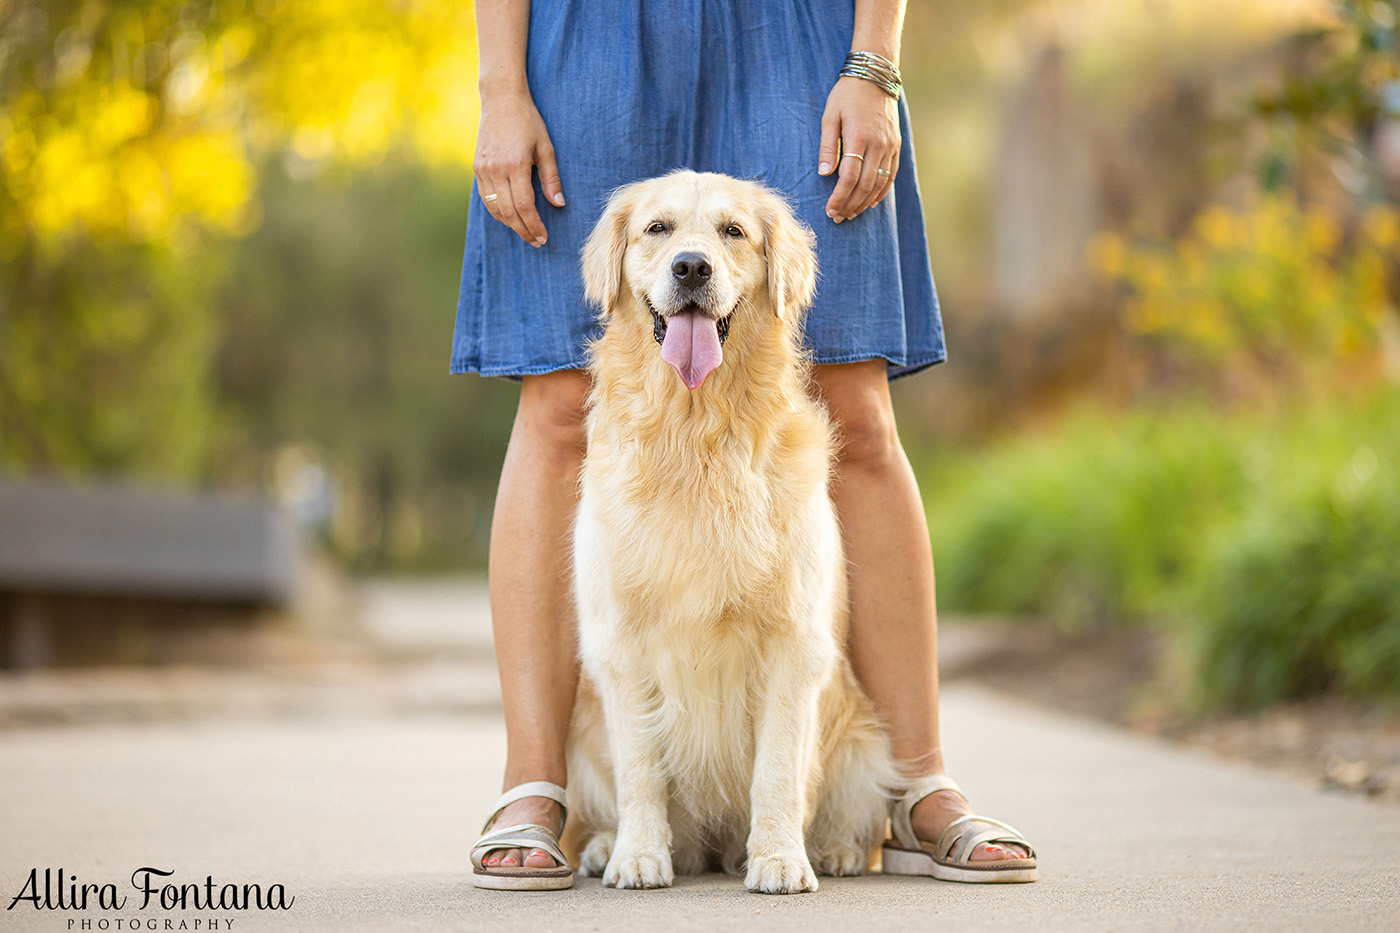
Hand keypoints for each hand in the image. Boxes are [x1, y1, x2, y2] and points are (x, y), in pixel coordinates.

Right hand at [474, 89, 564, 245]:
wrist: (501, 99)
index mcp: (515, 165)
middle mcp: (496, 170)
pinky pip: (485, 198)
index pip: (524, 206)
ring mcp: (483, 169)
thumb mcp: (546, 147)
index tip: (544, 236)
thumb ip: (551, 178)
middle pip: (509, 212)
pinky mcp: (476, 167)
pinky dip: (497, 212)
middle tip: (537, 241)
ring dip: (510, 224)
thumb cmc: (528, 121)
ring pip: (494, 208)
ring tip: (525, 232)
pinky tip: (509, 217)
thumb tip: (558, 204)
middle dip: (524, 230)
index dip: (534, 225)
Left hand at [817, 76, 900, 222]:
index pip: (850, 177)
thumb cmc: (846, 95)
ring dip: (865, 202)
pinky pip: (891, 175)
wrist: (875, 76)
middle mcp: (878, 144)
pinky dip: (881, 192)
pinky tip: (870, 203)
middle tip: (838, 217)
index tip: (830, 210)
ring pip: (880, 183)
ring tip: (851, 214)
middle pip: (866, 185)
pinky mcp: (896, 145)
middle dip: (851, 205)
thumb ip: (828, 147)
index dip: (839, 197)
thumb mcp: (830, 116)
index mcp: (859, 137)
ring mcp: (890, 146)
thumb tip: (825, 174)